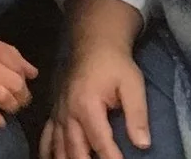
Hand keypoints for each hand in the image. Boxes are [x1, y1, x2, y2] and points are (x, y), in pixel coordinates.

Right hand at [0, 26, 34, 127]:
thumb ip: (4, 50)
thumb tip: (31, 70)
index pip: (16, 63)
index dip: (25, 76)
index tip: (25, 82)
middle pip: (13, 83)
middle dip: (23, 94)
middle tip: (21, 99)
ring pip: (0, 96)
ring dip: (11, 106)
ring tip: (11, 108)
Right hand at [41, 0, 149, 158]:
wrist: (93, 44)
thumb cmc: (116, 65)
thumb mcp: (133, 85)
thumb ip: (137, 115)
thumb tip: (143, 144)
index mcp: (87, 105)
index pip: (100, 142)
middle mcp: (68, 112)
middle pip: (75, 150)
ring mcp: (59, 113)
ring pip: (58, 147)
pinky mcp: (55, 112)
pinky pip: (47, 137)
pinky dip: (48, 152)